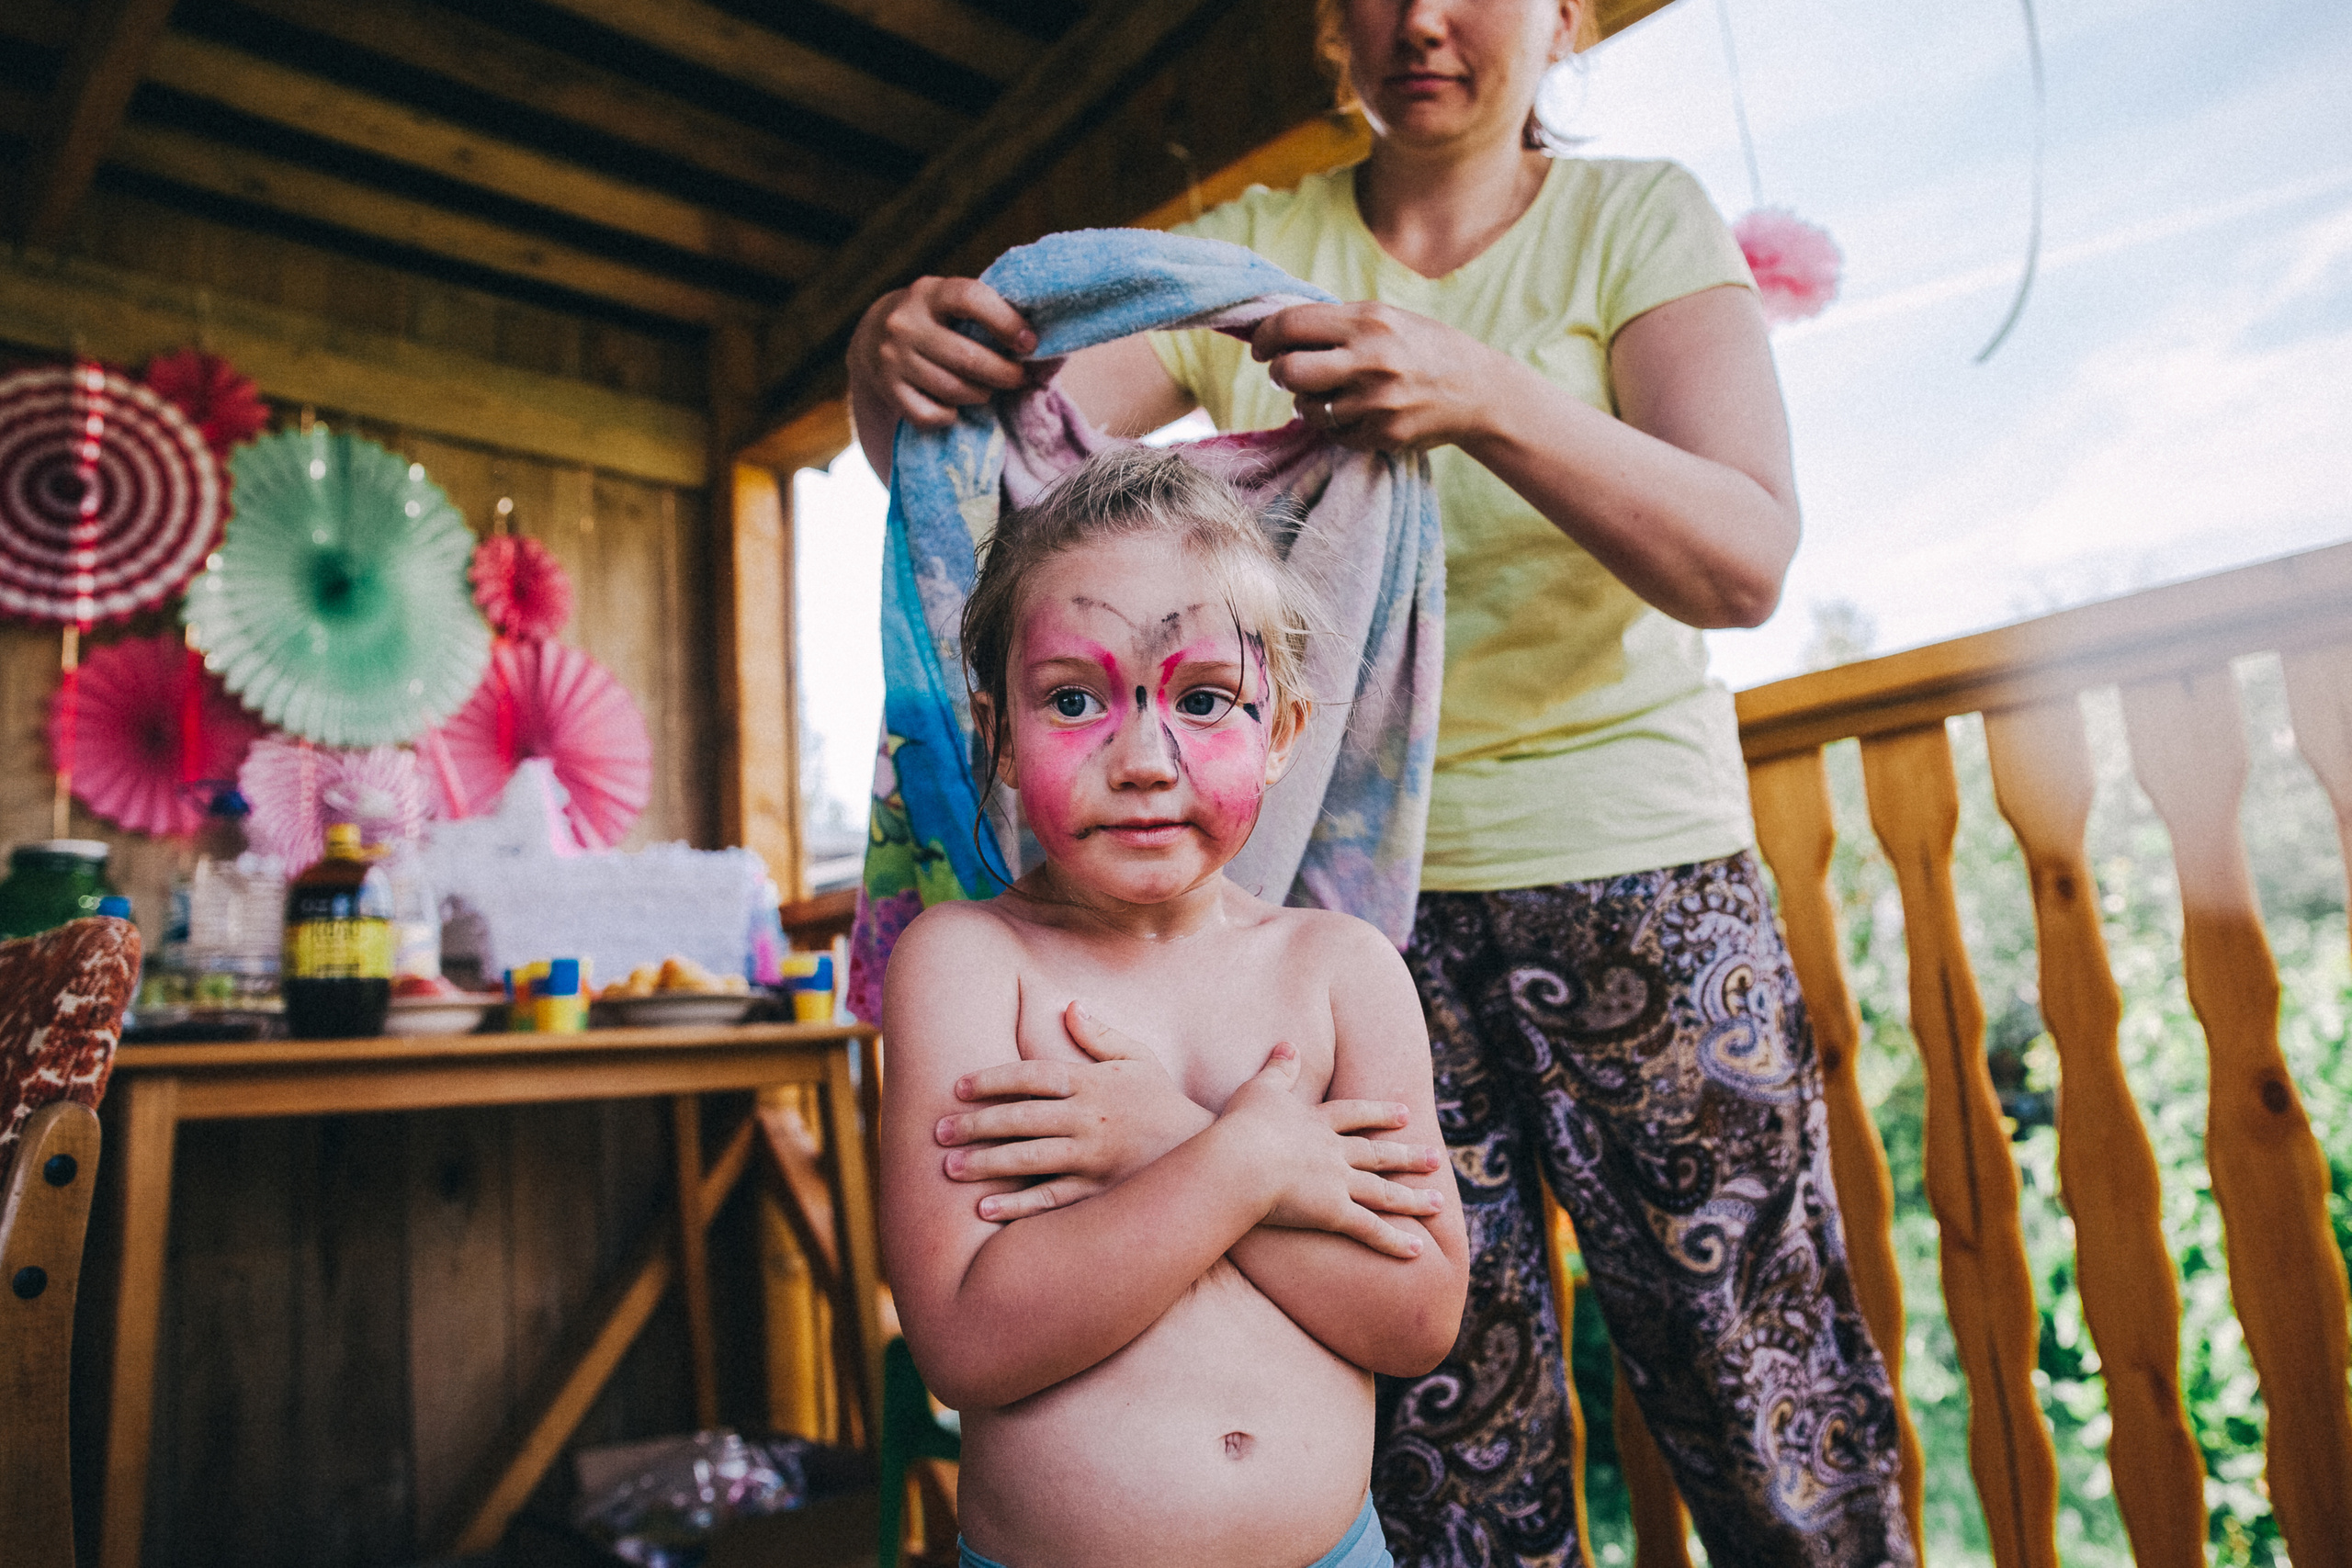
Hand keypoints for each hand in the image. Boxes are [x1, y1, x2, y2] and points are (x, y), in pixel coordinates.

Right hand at [849, 275, 1036, 430]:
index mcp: (930, 292)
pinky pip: (930, 415)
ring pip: (952, 389)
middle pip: (966, 357)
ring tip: (987, 390)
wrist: (872, 338)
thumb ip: (993, 317)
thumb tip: (1049, 351)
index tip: (1029, 343)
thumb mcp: (954, 306)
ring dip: (980, 394)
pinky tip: (954, 405)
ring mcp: (892, 358)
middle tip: (1018, 377)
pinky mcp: (887, 390)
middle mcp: (905, 323)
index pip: (970, 299)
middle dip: (1004, 373)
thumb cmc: (936, 321)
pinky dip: (949, 415)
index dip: (1006, 321)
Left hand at [939, 1003, 1209, 1220]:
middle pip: (1021, 1118)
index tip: (958, 1087)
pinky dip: (1018, 1205)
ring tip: (950, 1168)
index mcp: (1093, 1083)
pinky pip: (1052, 1200)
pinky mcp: (1099, 1193)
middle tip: (938, 1131)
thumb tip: (1068, 1006)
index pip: (1032, 1077)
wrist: (1211, 1154)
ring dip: (987, 1164)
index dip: (992, 1080)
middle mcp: (1089, 1118)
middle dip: (976, 1123)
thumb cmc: (1166, 1104)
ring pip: (1029, 1159)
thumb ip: (1101, 1034)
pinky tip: (986, 1208)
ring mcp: (1093, 1158)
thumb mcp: (1140, 1059)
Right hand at [1219, 1042, 1446, 1259]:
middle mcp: (1334, 1152)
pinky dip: (1394, 1241)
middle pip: (1378, 1155)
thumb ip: (1278, 1068)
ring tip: (1439, 1202)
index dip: (1380, 1114)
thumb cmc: (1242, 1126)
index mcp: (1317, 1123)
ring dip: (1413, 1199)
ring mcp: (1337, 1183)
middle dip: (1409, 1157)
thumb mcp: (1259, 1089)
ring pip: (1383, 1192)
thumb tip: (1288, 1044)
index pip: (1355, 1116)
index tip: (1405, 1114)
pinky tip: (1416, 1250)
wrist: (1239, 1161)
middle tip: (1437, 1158)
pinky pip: (1369, 1229)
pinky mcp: (1333, 1213)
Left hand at [1250, 301, 1509, 452]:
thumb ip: (1335, 322)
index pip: (1291, 325)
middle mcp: (1371, 359)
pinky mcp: (1382, 434)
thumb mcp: (1385, 318)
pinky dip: (1335, 423)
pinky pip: (1332, 432)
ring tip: (1331, 392)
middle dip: (1278, 372)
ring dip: (1307, 401)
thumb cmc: (1422, 347)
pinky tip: (1356, 411)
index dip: (1264, 336)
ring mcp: (1376, 401)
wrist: (1477, 390)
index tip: (1259, 346)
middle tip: (1286, 372)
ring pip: (1305, 407)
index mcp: (1368, 321)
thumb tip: (1274, 327)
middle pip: (1287, 371)